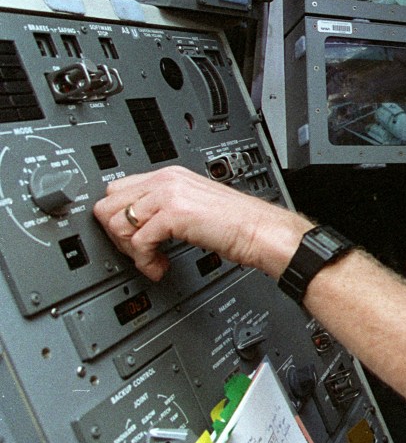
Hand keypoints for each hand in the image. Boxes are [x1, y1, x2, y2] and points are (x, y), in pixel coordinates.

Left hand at [93, 165, 310, 280]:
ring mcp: (170, 193)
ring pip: (117, 223)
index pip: (117, 190)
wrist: (260, 231)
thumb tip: (137, 223)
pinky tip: (160, 267)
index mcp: (171, 175)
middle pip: (108, 204)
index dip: (118, 219)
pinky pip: (138, 240)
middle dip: (118, 235)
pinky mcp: (175, 213)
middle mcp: (167, 179)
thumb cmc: (236, 224)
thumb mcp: (193, 206)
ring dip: (130, 250)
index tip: (132, 239)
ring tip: (151, 261)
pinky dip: (144, 261)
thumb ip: (165, 206)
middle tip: (139, 252)